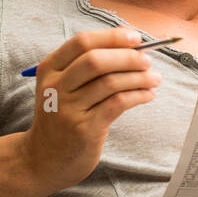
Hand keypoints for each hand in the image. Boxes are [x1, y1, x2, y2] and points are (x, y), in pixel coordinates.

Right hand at [21, 27, 160, 192]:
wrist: (43, 160)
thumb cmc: (61, 118)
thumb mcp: (62, 87)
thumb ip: (87, 67)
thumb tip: (131, 46)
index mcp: (49, 69)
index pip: (82, 42)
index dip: (112, 37)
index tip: (135, 38)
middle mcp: (55, 87)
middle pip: (95, 60)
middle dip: (127, 57)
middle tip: (147, 61)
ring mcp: (68, 109)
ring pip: (110, 82)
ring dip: (139, 77)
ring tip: (154, 78)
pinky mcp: (84, 129)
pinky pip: (117, 104)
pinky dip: (138, 95)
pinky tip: (148, 95)